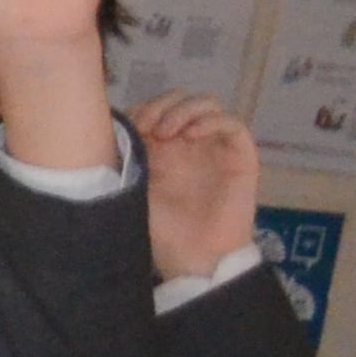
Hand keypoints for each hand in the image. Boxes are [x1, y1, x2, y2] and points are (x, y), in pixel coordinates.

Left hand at [135, 93, 258, 275]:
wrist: (195, 256)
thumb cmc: (163, 229)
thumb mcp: (135, 188)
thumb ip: (130, 157)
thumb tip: (115, 127)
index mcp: (163, 147)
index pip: (156, 108)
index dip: (143, 108)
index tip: (130, 126)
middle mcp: (190, 142)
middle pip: (180, 99)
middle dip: (162, 105)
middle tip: (149, 126)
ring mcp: (215, 147)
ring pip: (207, 104)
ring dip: (184, 109)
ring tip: (168, 131)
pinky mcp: (240, 157)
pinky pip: (233, 125)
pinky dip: (212, 121)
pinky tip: (191, 135)